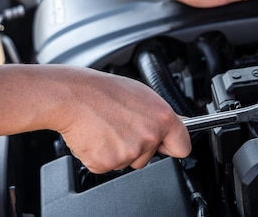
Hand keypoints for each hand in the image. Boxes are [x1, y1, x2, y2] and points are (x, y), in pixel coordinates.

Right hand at [54, 69, 190, 173]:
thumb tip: (180, 124)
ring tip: (108, 127)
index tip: (168, 144)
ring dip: (119, 150)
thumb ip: (161, 115)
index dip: (174, 146)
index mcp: (162, 119)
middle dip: (139, 146)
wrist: (74, 96)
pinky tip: (98, 136)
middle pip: (150, 156)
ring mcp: (129, 153)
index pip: (183, 146)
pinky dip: (102, 155)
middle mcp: (149, 137)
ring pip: (129, 161)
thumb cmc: (105, 91)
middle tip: (122, 126)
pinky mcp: (107, 163)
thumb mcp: (143, 94)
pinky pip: (109, 166)